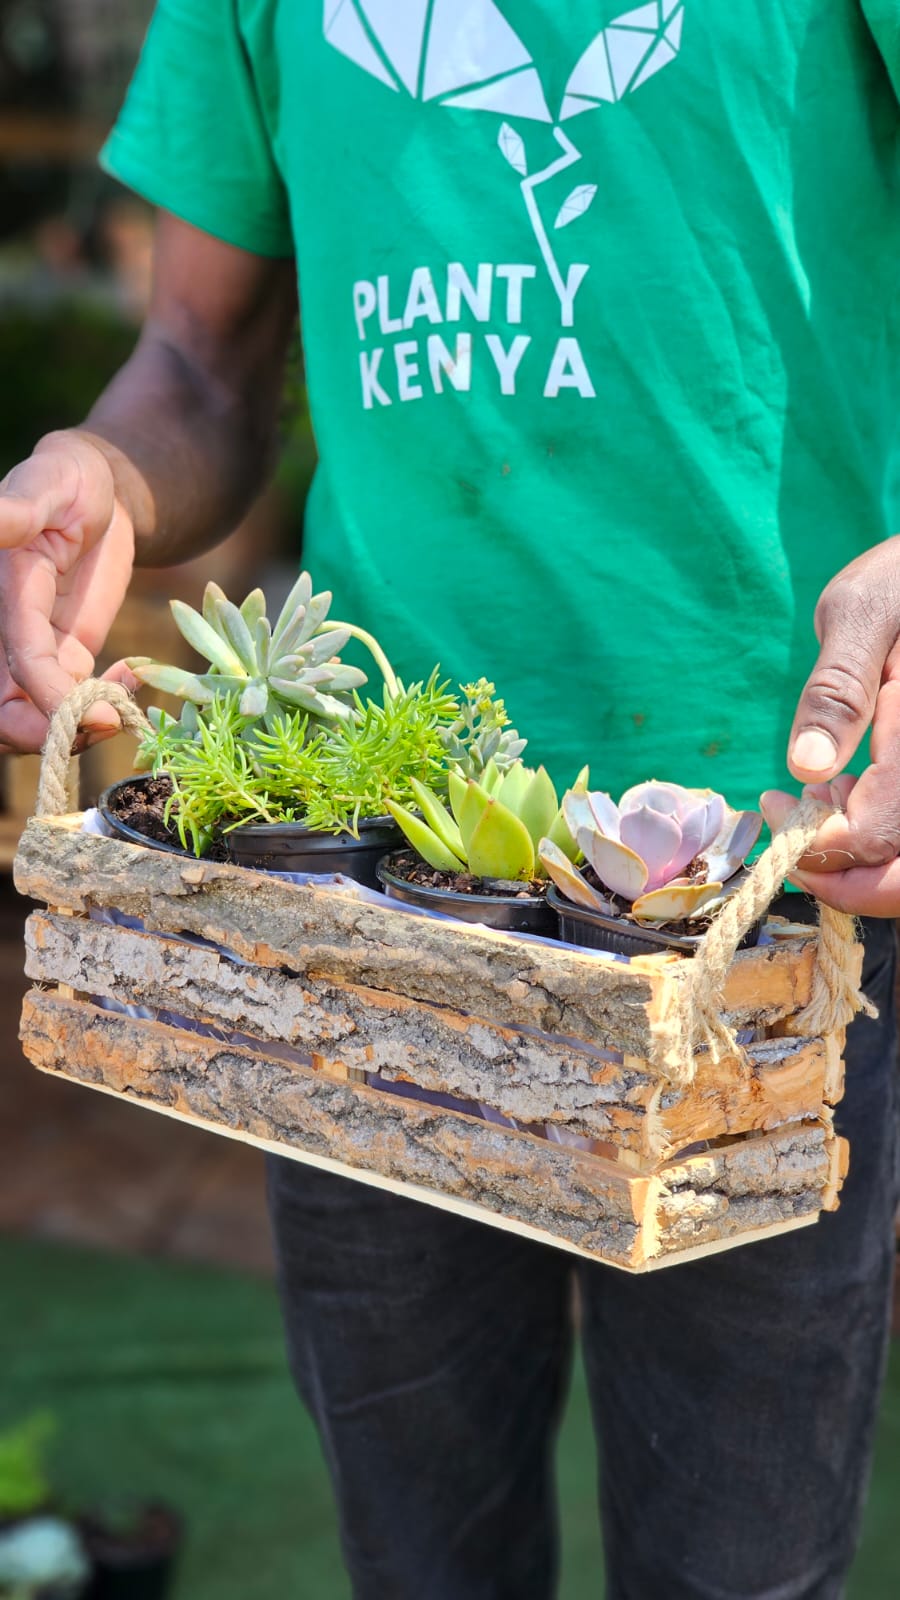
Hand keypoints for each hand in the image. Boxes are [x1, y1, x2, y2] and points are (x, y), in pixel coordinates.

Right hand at [0, 432, 137, 752]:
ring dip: (76, 729)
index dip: (50, 695)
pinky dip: (101, 707)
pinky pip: (68, 703)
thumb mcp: (51, 480)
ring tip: (123, 708)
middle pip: (5, 710)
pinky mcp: (61, 656)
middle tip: (108, 723)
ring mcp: (34, 648)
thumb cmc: (69, 476)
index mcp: (6, 592)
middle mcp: (9, 629)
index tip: (98, 711)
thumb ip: (21, 507)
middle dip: (48, 733)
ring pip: (33, 717)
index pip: (19, 659)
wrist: (96, 492)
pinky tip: (135, 674)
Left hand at [760, 535, 899, 914]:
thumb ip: (837, 691)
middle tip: (793, 850)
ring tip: (817, 802)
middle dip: (847, 881)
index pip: (879, 834)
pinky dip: (879, 834)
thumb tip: (807, 767)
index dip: (819, 846)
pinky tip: (846, 793)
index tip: (774, 810)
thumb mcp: (861, 614)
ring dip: (862, 858)